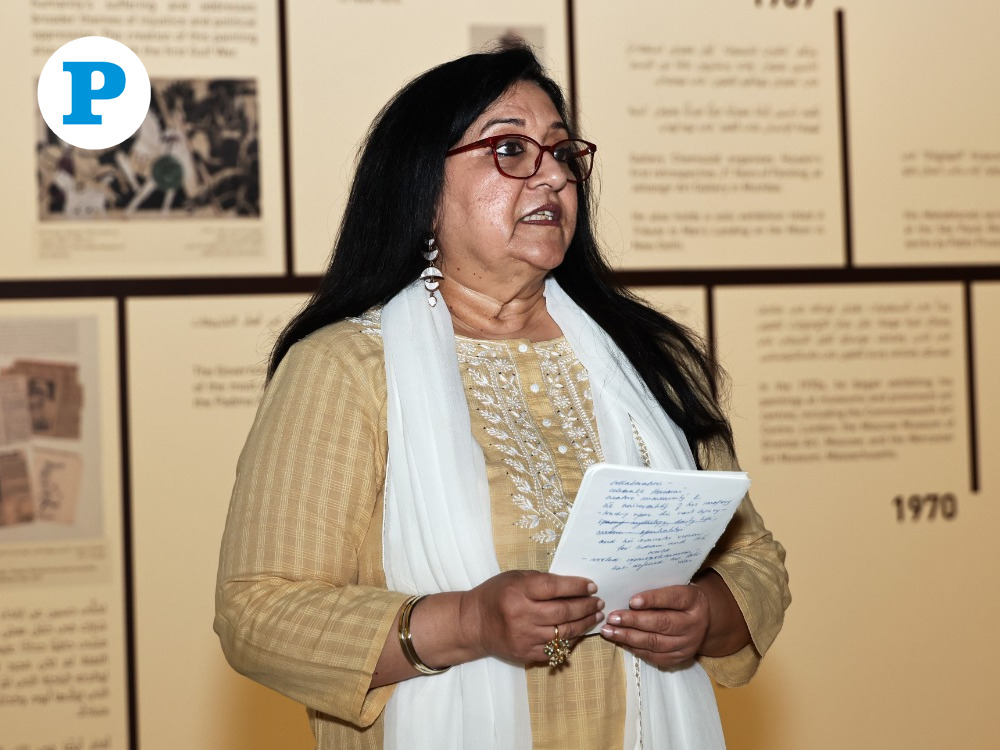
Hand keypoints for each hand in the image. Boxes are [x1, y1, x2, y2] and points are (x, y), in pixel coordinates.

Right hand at [459, 570, 603, 663]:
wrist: (473, 623)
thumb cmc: (495, 594)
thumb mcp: (514, 578)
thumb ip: (540, 581)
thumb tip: (572, 585)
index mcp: (518, 592)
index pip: (554, 588)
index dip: (576, 586)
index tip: (592, 586)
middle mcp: (521, 615)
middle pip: (563, 612)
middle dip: (586, 606)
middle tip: (599, 602)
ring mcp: (524, 637)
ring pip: (563, 632)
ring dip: (584, 624)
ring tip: (596, 616)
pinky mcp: (525, 654)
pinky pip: (555, 648)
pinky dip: (570, 640)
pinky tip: (579, 631)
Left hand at [599, 584, 709, 667]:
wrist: (702, 620)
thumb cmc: (680, 600)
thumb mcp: (675, 588)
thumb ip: (657, 590)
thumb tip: (625, 594)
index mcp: (693, 601)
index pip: (672, 598)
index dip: (652, 599)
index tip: (631, 601)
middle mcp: (693, 624)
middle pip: (662, 623)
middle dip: (633, 621)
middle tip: (612, 618)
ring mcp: (688, 644)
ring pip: (656, 643)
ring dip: (629, 637)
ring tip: (609, 631)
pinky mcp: (680, 658)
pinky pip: (655, 656)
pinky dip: (635, 649)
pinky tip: (621, 641)